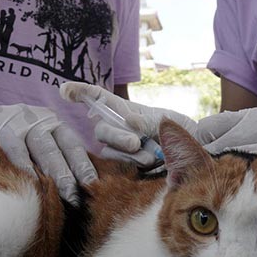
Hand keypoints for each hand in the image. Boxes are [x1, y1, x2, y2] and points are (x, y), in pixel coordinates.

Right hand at [0, 89, 96, 204]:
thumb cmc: (15, 138)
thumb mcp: (39, 139)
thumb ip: (58, 157)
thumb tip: (84, 189)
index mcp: (49, 123)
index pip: (70, 144)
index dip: (81, 165)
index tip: (91, 185)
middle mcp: (29, 120)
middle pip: (47, 148)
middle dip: (61, 174)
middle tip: (71, 198)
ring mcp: (2, 125)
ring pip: (18, 150)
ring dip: (29, 172)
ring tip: (39, 193)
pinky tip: (3, 182)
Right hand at [59, 82, 196, 167]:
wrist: (192, 153)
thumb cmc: (176, 129)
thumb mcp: (165, 120)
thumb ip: (147, 120)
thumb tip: (129, 120)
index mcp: (122, 110)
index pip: (97, 98)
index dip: (81, 92)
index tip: (65, 91)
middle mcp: (116, 127)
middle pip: (102, 130)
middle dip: (117, 136)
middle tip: (135, 142)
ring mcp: (118, 147)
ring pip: (109, 151)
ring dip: (128, 154)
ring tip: (151, 156)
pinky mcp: (124, 164)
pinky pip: (119, 166)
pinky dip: (133, 164)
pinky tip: (150, 163)